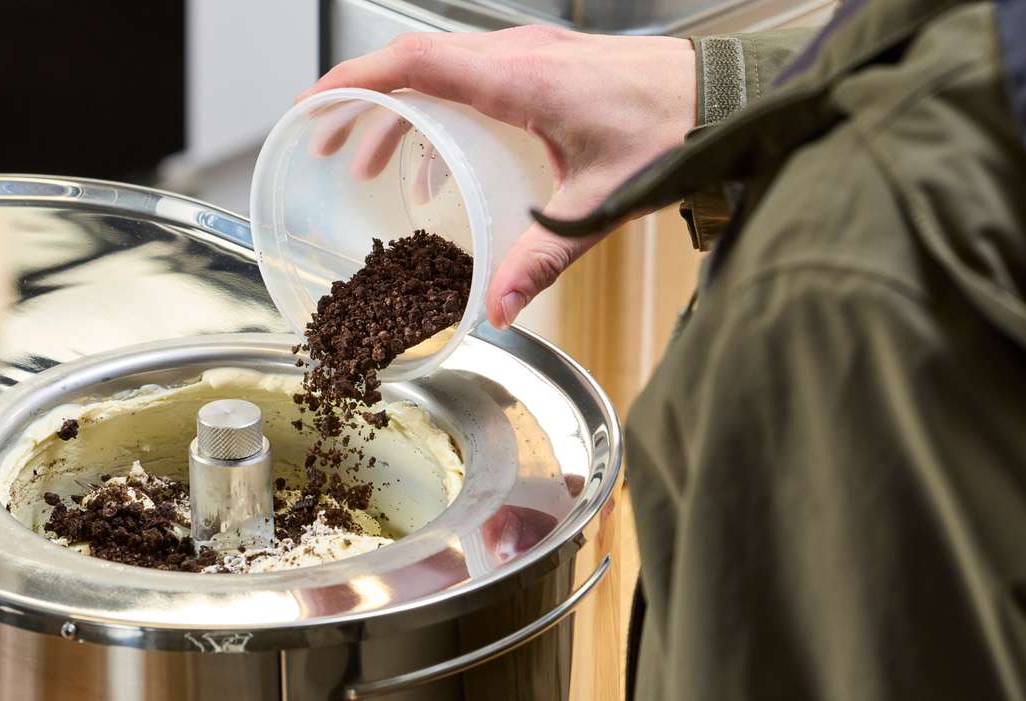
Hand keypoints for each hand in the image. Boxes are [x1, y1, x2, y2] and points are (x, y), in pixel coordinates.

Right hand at [299, 26, 695, 326]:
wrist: (724, 96)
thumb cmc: (671, 131)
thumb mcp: (599, 204)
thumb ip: (542, 259)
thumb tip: (496, 308)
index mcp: (520, 80)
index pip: (416, 62)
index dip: (356, 79)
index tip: (314, 105)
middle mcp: (517, 57)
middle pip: (413, 63)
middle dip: (360, 101)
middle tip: (323, 142)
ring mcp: (529, 56)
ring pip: (438, 70)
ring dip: (396, 110)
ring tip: (365, 159)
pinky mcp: (542, 66)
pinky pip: (468, 79)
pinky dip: (436, 113)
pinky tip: (433, 162)